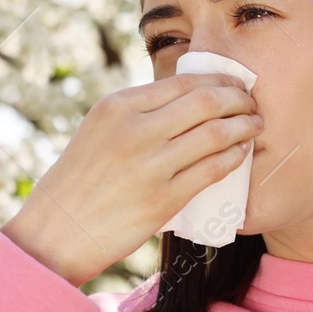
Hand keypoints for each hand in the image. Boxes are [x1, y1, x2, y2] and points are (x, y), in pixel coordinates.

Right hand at [1, 72, 263, 286]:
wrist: (56, 231)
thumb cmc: (79, 181)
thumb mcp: (99, 130)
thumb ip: (137, 112)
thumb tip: (185, 99)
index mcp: (118, 106)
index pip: (185, 81)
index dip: (220, 80)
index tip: (235, 85)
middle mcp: (135, 129)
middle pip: (207, 101)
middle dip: (239, 99)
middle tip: (252, 104)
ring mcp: (150, 165)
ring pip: (216, 134)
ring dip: (245, 127)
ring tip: (255, 126)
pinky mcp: (163, 199)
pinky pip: (213, 169)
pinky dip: (234, 158)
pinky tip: (241, 154)